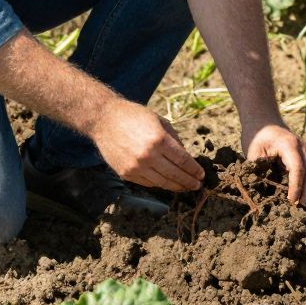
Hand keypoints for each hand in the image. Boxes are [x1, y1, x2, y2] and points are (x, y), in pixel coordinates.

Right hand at [91, 99, 205, 193]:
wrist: (104, 120)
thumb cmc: (134, 117)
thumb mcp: (160, 121)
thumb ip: (175, 139)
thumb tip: (187, 158)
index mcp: (159, 140)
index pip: (183, 161)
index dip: (194, 170)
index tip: (201, 175)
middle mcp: (148, 156)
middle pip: (175, 175)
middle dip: (188, 182)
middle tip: (197, 186)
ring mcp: (136, 167)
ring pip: (162, 183)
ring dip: (176, 187)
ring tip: (185, 187)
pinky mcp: (126, 174)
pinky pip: (148, 183)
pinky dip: (159, 184)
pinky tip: (166, 183)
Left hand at [245, 122, 305, 205]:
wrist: (263, 121)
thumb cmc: (256, 137)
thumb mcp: (253, 153)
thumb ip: (260, 170)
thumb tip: (264, 192)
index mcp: (289, 145)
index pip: (298, 169)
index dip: (296, 187)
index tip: (291, 201)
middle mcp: (303, 147)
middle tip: (300, 208)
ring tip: (304, 206)